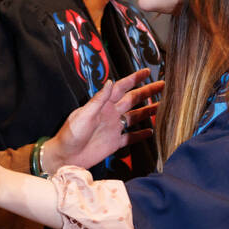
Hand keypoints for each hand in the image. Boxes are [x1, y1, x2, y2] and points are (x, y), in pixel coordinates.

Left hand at [40, 68, 163, 172]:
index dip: (134, 79)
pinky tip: (151, 131)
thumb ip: (98, 100)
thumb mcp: (84, 114)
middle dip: (147, 92)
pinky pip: (131, 137)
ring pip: (135, 117)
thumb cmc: (70, 134)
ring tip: (163, 106)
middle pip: (133, 100)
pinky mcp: (114, 143)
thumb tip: (110, 82)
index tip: (146, 71)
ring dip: (148, 111)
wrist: (65, 157)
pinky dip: (141, 134)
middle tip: (163, 85)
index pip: (121, 87)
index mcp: (103, 105)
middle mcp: (110, 114)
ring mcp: (113, 128)